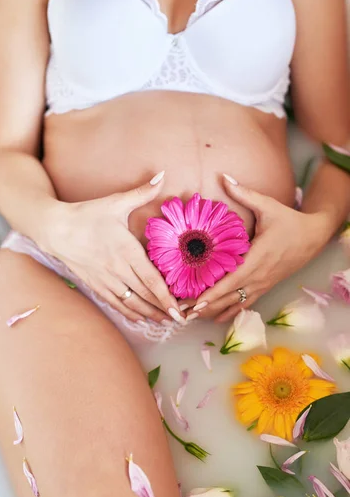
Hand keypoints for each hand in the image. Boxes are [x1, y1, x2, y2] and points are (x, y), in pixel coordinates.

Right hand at [44, 173, 185, 324]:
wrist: (54, 229)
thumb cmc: (86, 215)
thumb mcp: (115, 202)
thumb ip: (141, 192)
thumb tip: (162, 175)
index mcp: (126, 251)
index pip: (151, 279)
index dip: (166, 296)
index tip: (179, 309)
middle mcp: (117, 269)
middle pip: (145, 295)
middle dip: (163, 309)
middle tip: (181, 319)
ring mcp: (106, 279)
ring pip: (132, 302)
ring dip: (149, 313)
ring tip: (165, 321)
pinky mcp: (95, 284)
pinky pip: (115, 303)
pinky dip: (129, 313)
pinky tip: (140, 319)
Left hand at [191, 175, 329, 322]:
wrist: (313, 237)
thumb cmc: (290, 221)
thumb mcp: (268, 206)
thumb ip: (244, 194)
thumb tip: (224, 177)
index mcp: (258, 258)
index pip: (232, 280)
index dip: (214, 292)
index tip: (196, 301)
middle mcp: (259, 276)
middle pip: (229, 297)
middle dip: (205, 306)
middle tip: (183, 313)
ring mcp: (262, 284)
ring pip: (235, 303)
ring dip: (213, 311)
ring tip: (192, 318)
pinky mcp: (264, 287)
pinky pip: (244, 303)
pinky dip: (228, 311)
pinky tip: (213, 318)